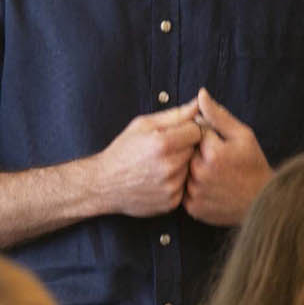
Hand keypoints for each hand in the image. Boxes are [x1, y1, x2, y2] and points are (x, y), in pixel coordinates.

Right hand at [90, 103, 202, 217]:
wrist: (104, 184)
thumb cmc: (123, 151)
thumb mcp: (142, 125)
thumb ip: (174, 115)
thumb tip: (199, 103)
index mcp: (162, 143)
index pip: (196, 131)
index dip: (187, 130)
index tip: (176, 134)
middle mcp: (169, 166)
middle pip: (196, 150)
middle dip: (185, 148)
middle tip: (166, 150)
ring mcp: (171, 186)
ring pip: (192, 169)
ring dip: (182, 166)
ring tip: (161, 165)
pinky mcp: (171, 202)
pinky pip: (185, 187)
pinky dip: (176, 182)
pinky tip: (160, 179)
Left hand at [184, 88, 271, 225]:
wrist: (262, 203)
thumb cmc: (254, 166)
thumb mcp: (242, 135)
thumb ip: (218, 115)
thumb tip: (200, 94)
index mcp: (212, 152)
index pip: (195, 132)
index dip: (208, 136)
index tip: (221, 145)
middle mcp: (200, 173)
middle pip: (187, 152)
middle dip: (199, 152)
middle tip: (218, 162)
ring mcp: (195, 192)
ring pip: (183, 171)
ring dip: (193, 169)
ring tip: (216, 175)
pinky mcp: (192, 207)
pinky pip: (183, 189)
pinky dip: (192, 186)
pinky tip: (210, 187)